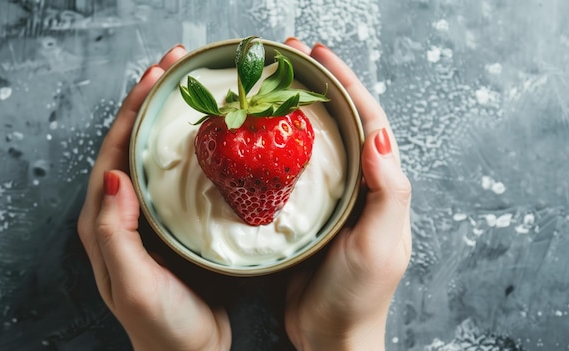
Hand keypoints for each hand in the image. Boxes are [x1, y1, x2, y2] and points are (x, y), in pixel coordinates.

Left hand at [77, 45, 230, 350]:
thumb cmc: (162, 325)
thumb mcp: (134, 283)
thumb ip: (117, 234)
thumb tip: (113, 176)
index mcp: (104, 223)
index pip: (113, 153)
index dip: (132, 111)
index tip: (156, 78)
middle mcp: (121, 213)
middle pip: (131, 143)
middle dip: (149, 102)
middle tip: (176, 66)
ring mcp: (147, 216)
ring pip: (153, 154)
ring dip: (168, 118)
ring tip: (191, 87)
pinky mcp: (171, 222)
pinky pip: (174, 174)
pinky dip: (187, 146)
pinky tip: (207, 134)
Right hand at [283, 38, 411, 350]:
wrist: (330, 335)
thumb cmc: (358, 296)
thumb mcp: (379, 245)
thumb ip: (387, 192)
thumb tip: (378, 135)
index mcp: (382, 187)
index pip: (369, 122)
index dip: (347, 85)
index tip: (320, 57)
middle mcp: (360, 185)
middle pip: (343, 122)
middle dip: (321, 86)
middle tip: (292, 58)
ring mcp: (333, 197)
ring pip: (318, 141)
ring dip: (299, 109)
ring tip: (274, 84)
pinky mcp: (308, 211)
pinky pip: (295, 168)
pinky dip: (281, 144)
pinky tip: (262, 134)